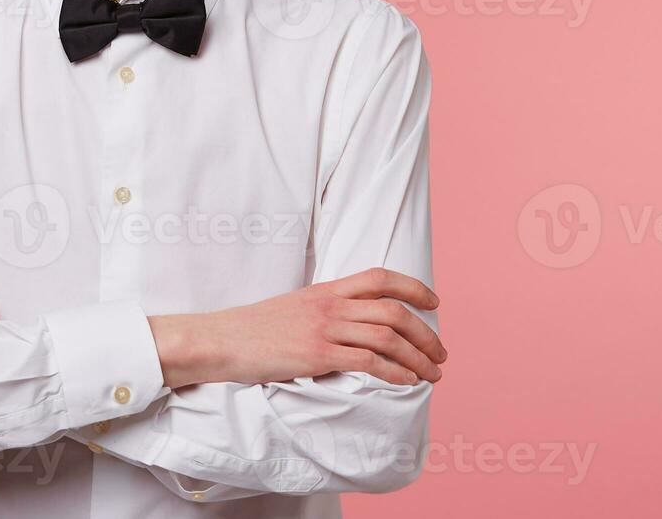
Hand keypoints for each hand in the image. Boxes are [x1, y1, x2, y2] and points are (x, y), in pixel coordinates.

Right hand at [149, 267, 446, 388]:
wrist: (220, 340)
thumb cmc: (252, 329)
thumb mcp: (292, 308)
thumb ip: (323, 311)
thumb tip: (350, 327)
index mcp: (325, 290)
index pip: (379, 278)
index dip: (413, 288)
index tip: (434, 303)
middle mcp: (329, 305)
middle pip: (393, 311)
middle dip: (426, 334)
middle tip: (440, 353)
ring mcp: (324, 329)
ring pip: (388, 337)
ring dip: (418, 357)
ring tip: (433, 374)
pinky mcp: (318, 356)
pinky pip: (369, 362)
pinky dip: (396, 372)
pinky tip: (407, 383)